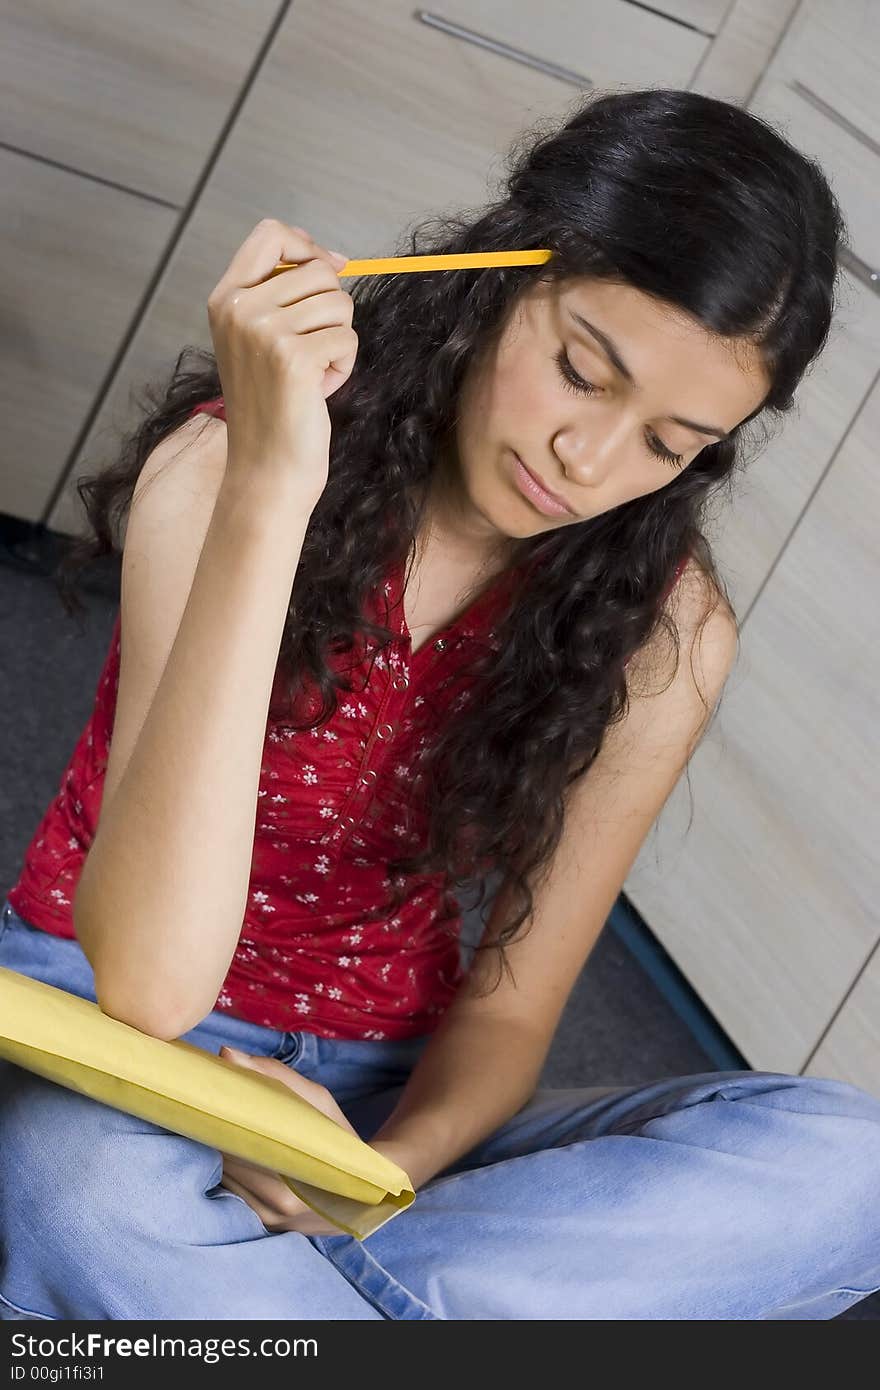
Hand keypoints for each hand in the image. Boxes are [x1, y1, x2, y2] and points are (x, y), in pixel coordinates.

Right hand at [206, 218, 356, 509]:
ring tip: (313, 374)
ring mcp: (263, 332)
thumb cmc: (272, 406)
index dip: (307, 246)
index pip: (271, 234)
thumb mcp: (261, 339)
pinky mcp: (293, 358)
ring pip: (339, 305)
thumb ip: (282, 296)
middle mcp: (239, 309)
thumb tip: (335, 260)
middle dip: (331, 311)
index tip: (327, 271)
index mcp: (225, 298)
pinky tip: (319, 390)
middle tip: (311, 351)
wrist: (266, 468)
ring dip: (339, 341)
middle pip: (318, 271)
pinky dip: (343, 366)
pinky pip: (347, 339)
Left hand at [216, 1046, 359, 1236]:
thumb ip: (272, 1076)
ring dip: (218, 1157)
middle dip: (215, 1137)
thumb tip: (226, 1054)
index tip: (208, 1102)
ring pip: (226, 1183)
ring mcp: (270, 1221)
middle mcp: (277, 1208)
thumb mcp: (316, 1099)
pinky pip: (235, 1195)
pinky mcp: (266, 1225)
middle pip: (225, 1167)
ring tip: (217, 1128)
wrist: (370, 1183)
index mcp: (289, 1182)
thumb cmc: (339, 1135)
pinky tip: (232, 1152)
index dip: (216, 1124)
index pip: (232, 1150)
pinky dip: (230, 1174)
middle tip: (208, 1109)